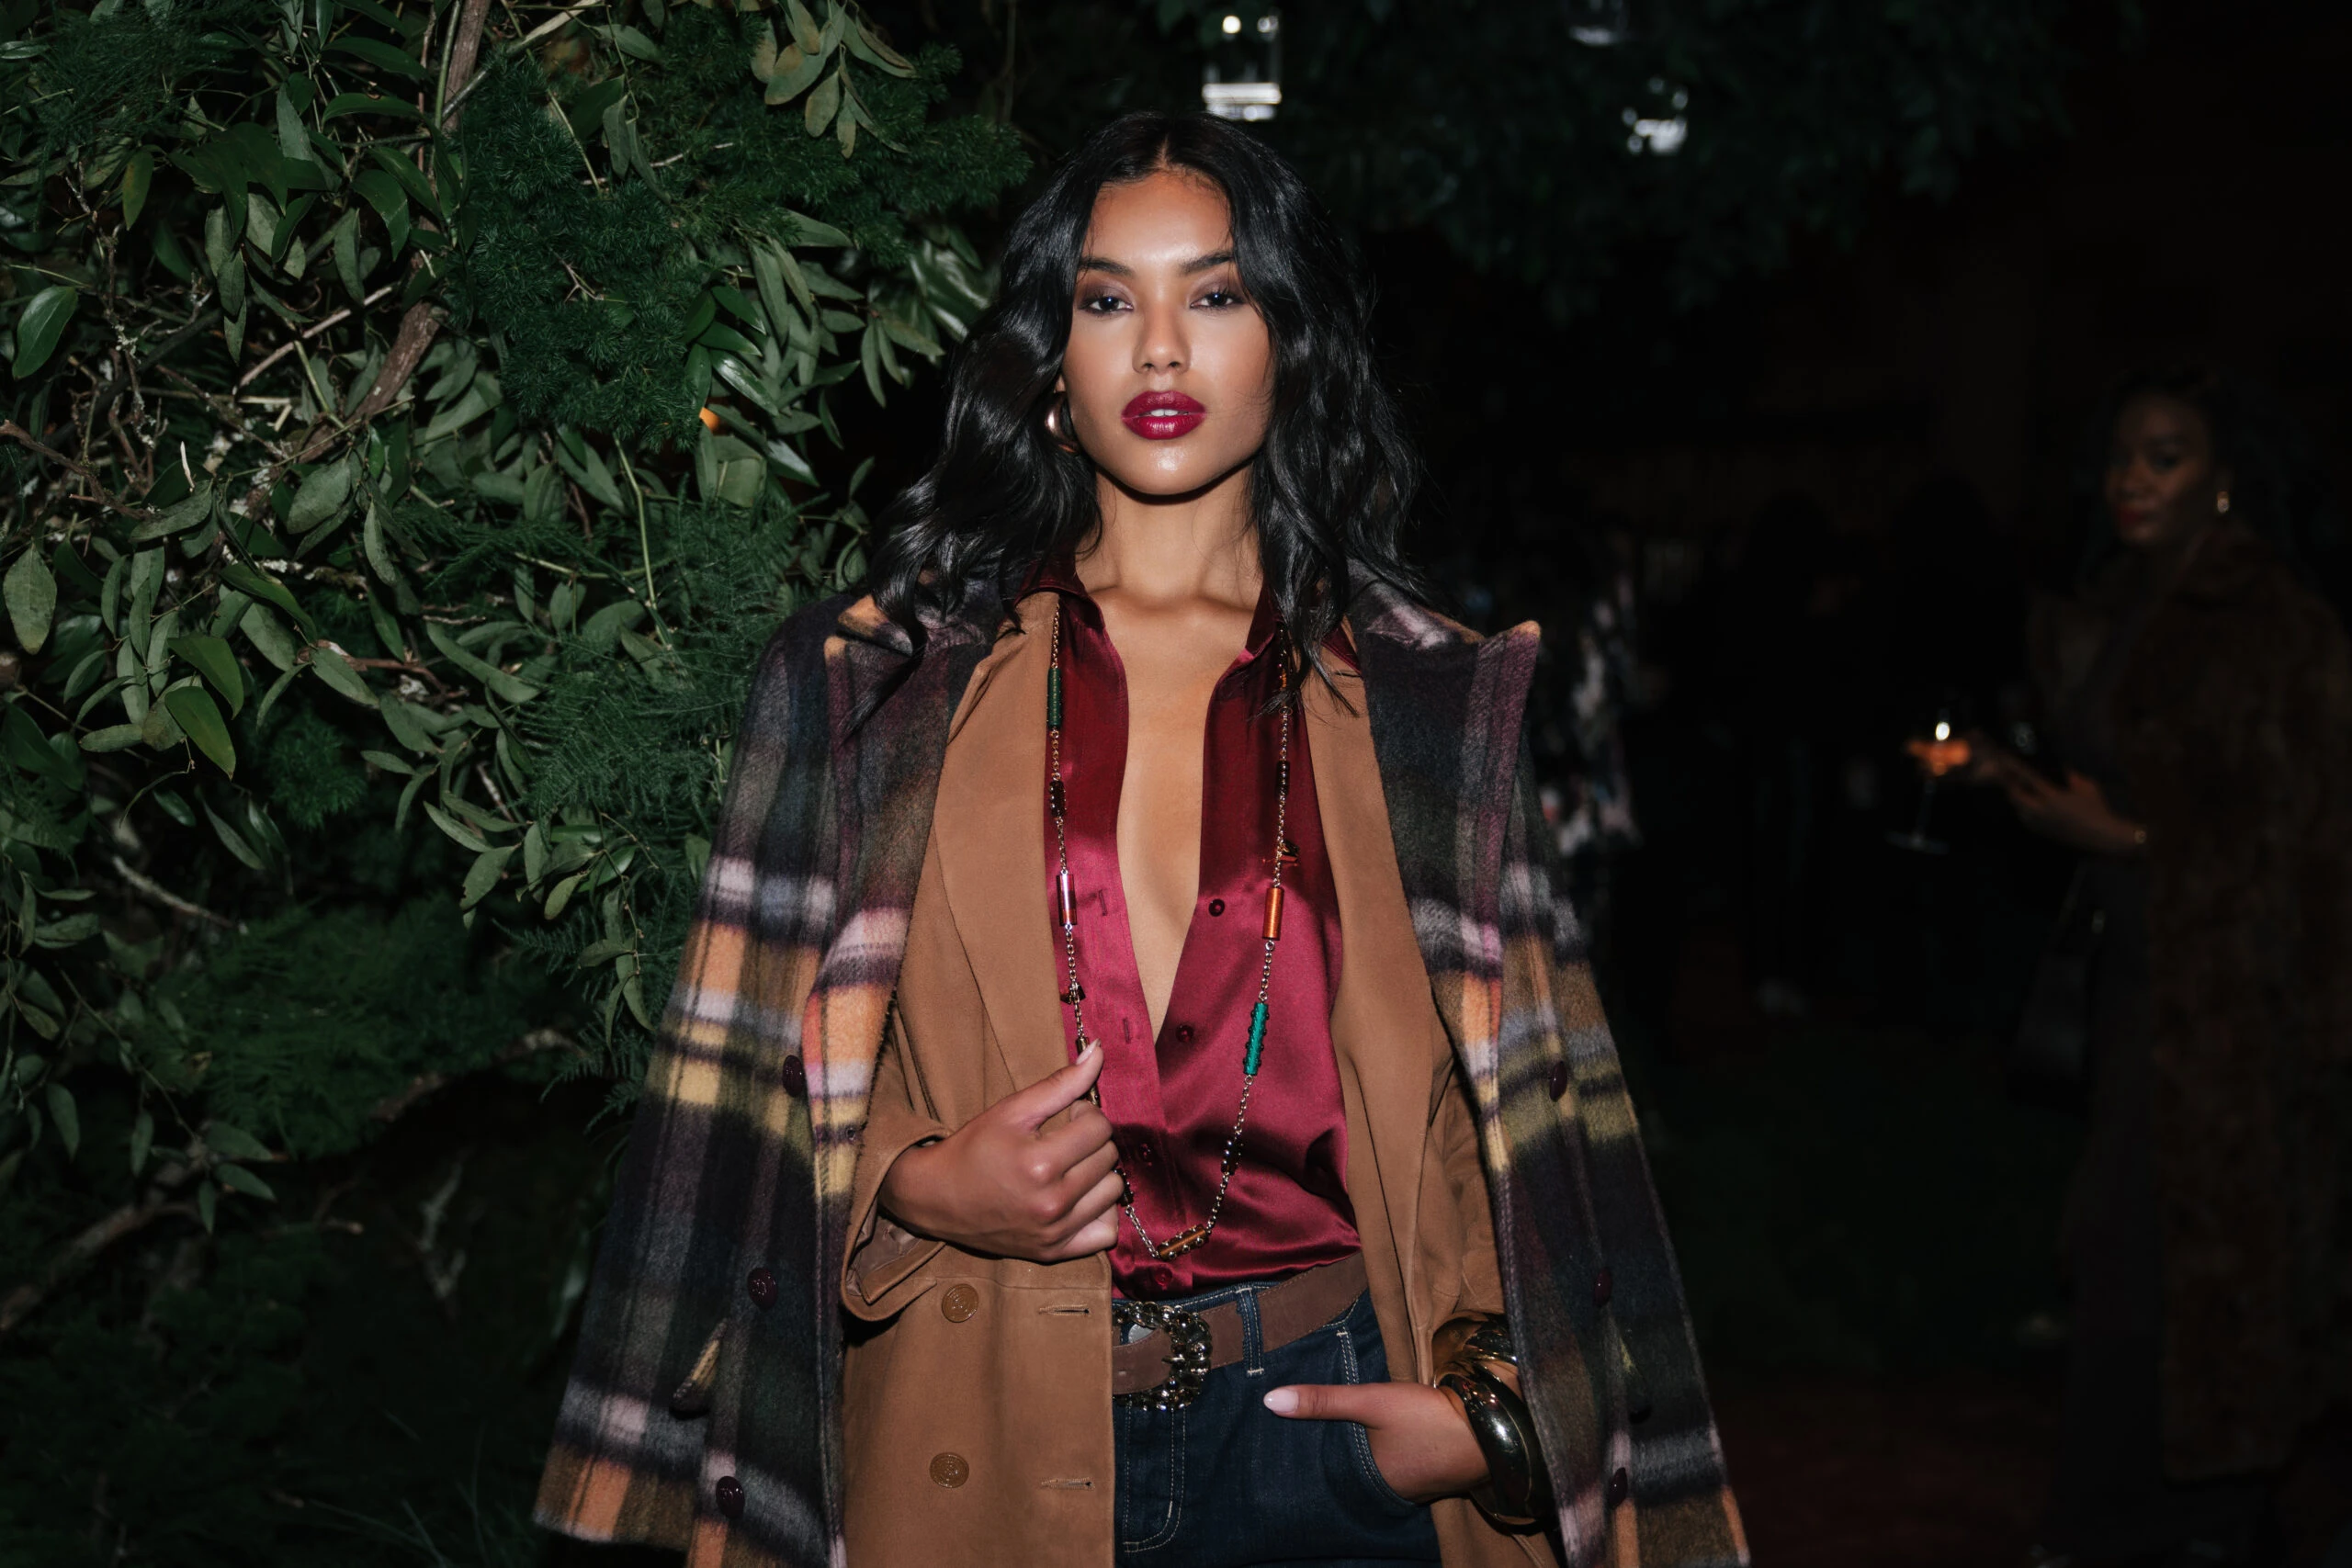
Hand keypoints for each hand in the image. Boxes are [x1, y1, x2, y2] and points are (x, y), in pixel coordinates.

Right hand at [877, 1043, 1123, 1263]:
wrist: (936, 1197)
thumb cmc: (973, 1148)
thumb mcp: (1011, 1110)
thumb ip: (1060, 1083)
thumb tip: (1099, 1051)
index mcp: (1040, 1164)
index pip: (1099, 1127)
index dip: (1083, 1114)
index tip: (1063, 1117)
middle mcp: (1052, 1203)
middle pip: (1108, 1157)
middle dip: (1090, 1141)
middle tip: (1061, 1140)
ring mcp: (1054, 1232)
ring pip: (1112, 1191)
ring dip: (1097, 1174)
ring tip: (1069, 1168)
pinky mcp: (1054, 1251)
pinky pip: (1105, 1232)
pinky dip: (1099, 1213)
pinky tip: (1079, 1199)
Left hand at [1262, 1380, 1490, 1502]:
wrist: (1493, 1427)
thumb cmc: (1427, 1418)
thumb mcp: (1371, 1402)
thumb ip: (1324, 1401)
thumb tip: (1270, 1401)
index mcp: (1373, 1482)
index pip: (1333, 1473)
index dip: (1319, 1457)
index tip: (1297, 1444)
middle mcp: (1395, 1493)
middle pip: (1359, 1472)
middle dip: (1344, 1456)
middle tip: (1320, 1435)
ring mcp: (1421, 1487)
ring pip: (1383, 1469)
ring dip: (1372, 1455)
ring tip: (1351, 1434)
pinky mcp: (1440, 1474)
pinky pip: (1406, 1467)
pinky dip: (1395, 1454)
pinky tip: (1391, 1440)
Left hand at [2001, 766, 2145, 856]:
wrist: (2101, 836)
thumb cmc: (2097, 809)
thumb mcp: (2087, 787)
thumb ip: (2072, 776)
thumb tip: (2061, 766)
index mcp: (2053, 796)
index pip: (2027, 777)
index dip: (2014, 767)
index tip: (2004, 758)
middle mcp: (2042, 811)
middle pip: (2015, 796)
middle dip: (2010, 785)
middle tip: (2009, 776)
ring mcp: (2041, 823)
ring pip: (2018, 809)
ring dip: (2016, 798)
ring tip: (2018, 789)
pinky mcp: (2042, 833)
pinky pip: (2026, 820)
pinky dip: (2023, 810)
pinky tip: (2028, 805)